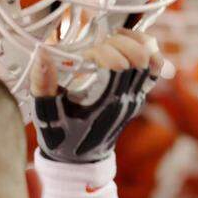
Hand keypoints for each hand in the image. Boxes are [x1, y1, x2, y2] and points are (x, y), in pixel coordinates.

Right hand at [32, 29, 162, 163]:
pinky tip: (129, 42)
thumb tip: (42, 54)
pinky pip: (155, 69)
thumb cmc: (60, 137)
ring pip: (153, 61)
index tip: (84, 54)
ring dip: (136, 42)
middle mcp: (127, 99)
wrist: (80, 160)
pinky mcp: (140, 95)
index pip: (118, 65)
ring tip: (115, 37)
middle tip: (99, 43)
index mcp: (105, 102)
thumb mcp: (45, 114)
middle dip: (119, 43)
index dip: (102, 52)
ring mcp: (137, 97)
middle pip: (139, 59)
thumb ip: (42, 84)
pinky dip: (148, 50)